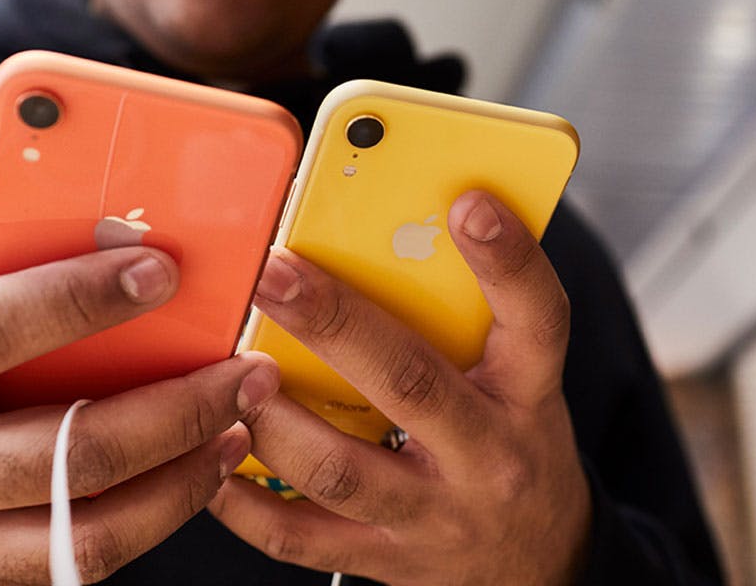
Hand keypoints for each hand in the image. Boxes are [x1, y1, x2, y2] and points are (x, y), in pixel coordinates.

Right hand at [0, 247, 278, 584]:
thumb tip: (96, 269)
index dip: (81, 300)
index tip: (161, 271)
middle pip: (67, 453)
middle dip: (176, 410)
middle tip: (244, 370)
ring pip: (86, 532)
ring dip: (183, 480)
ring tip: (237, 429)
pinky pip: (75, 559)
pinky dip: (148, 518)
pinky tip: (188, 474)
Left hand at [210, 191, 590, 584]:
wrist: (541, 555)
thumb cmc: (516, 441)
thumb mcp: (523, 378)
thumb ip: (473, 316)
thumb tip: (395, 233)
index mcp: (527, 393)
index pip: (537, 319)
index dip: (507, 261)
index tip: (468, 205)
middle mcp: (485, 454)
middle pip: (410, 384)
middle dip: (333, 324)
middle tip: (276, 274)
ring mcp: (433, 514)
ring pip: (341, 470)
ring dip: (274, 417)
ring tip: (233, 370)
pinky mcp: (386, 557)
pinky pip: (303, 538)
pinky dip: (246, 502)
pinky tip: (214, 458)